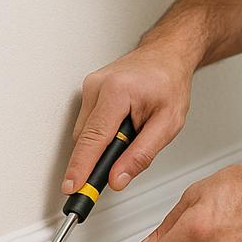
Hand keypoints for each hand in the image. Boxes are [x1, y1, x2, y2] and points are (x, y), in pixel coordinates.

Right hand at [62, 45, 192, 196]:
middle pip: (85, 138)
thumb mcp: (168, 123)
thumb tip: (118, 178)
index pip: (94, 138)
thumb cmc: (170, 83)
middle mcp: (98, 86)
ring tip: (130, 134)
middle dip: (97, 159)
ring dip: (102, 144)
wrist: (167, 55)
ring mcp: (90, 86)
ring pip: (85, 132)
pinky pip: (88, 122)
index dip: (80, 167)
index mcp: (118, 91)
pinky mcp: (89, 90)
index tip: (72, 187)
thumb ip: (142, 154)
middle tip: (115, 171)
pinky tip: (120, 128)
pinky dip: (101, 133)